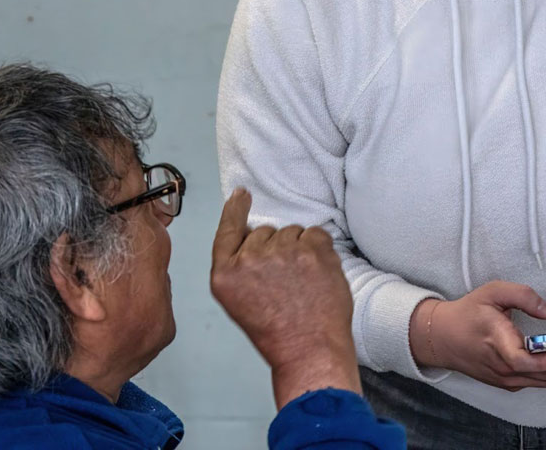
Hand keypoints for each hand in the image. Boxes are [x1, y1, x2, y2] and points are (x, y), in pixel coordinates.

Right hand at [210, 187, 360, 406]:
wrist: (309, 350)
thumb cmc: (279, 333)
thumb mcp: (239, 302)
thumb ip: (241, 267)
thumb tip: (259, 237)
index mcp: (225, 274)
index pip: (227, 231)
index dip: (235, 210)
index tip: (242, 195)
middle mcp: (249, 258)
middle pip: (265, 232)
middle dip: (277, 249)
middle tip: (286, 284)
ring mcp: (281, 251)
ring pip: (293, 232)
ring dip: (300, 250)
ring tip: (302, 285)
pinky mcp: (311, 249)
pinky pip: (316, 233)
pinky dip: (320, 250)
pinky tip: (317, 276)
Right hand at [410, 282, 545, 390]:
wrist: (443, 338)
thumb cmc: (468, 313)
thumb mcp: (492, 292)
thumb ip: (522, 295)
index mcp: (496, 341)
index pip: (521, 359)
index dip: (543, 360)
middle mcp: (502, 366)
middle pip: (540, 374)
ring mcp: (506, 378)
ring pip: (542, 382)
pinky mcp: (509, 382)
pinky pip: (538, 382)